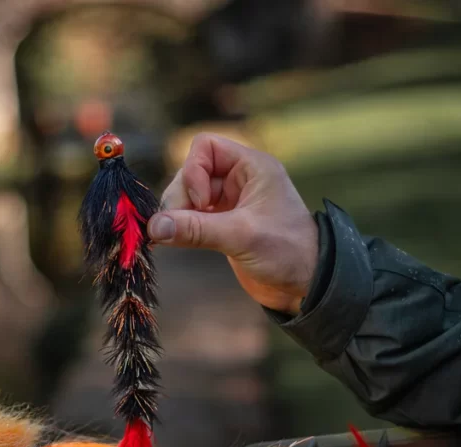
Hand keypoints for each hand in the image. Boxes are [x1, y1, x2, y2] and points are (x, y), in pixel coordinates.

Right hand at [148, 133, 317, 314]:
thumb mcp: (241, 236)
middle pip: (191, 172)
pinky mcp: (223, 224)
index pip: (205, 147)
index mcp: (252, 167)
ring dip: (177, 214)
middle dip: (180, 198)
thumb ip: (196, 229)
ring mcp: (230, 202)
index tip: (202, 204)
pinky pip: (192, 216)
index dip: (193, 172)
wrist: (306, 284)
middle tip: (176, 227)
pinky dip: (181, 227)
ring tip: (174, 238)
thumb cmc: (287, 252)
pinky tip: (175, 241)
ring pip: (188, 196)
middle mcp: (239, 179)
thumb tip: (154, 227)